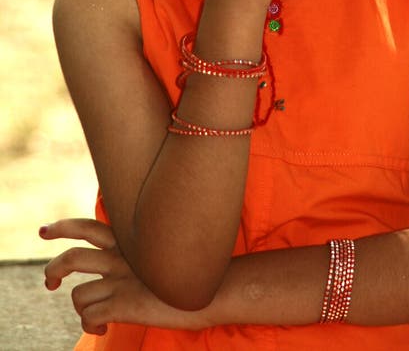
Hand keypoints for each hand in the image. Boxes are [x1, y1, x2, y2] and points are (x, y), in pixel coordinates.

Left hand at [41, 219, 213, 334]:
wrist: (214, 286)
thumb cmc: (194, 269)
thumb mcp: (164, 250)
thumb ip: (143, 250)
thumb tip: (132, 259)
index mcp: (129, 242)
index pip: (88, 227)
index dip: (63, 227)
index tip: (46, 231)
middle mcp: (121, 259)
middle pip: (72, 258)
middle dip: (54, 268)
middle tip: (50, 281)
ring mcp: (121, 282)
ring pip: (77, 294)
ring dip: (79, 307)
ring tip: (88, 314)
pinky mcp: (124, 305)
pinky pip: (90, 317)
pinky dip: (91, 326)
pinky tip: (105, 329)